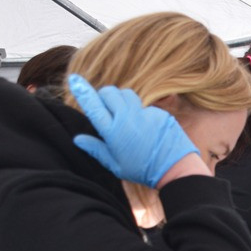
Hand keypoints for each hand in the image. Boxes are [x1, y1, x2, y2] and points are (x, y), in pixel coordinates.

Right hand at [68, 74, 200, 188]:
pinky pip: (145, 106)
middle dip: (104, 95)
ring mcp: (145, 114)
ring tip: (124, 114)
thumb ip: (96, 149)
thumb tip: (78, 139)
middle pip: (109, 92)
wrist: (176, 170)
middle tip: (105, 107)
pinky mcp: (159, 113)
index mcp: (113, 132)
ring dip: (121, 99)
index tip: (74, 80)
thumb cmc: (143, 171)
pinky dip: (140, 112)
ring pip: (126, 94)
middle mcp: (128, 119)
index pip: (93, 105)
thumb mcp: (116, 165)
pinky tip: (146, 128)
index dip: (82, 91)